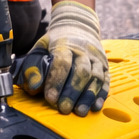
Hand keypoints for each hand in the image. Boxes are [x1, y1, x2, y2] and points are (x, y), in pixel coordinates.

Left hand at [16, 1, 106, 115]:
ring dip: (87, 96)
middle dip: (72, 92)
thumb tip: (34, 86)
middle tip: (63, 108)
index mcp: (65, 44)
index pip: (62, 62)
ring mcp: (96, 59)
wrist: (78, 26)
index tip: (50, 98)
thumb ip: (33, 66)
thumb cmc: (55, 42)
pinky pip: (106, 81)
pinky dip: (101, 95)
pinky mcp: (105, 67)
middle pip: (81, 72)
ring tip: (79, 112)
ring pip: (95, 77)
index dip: (56, 81)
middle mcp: (84, 51)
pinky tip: (95, 107)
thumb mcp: (40, 48)